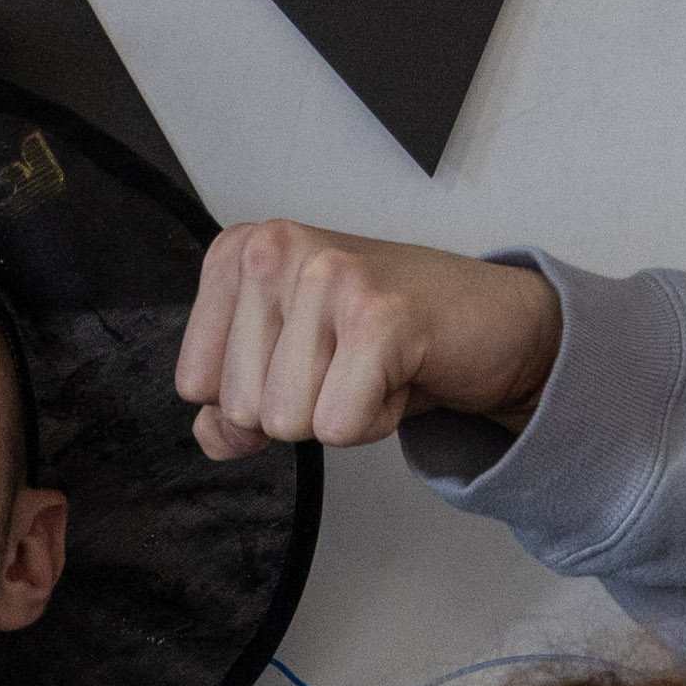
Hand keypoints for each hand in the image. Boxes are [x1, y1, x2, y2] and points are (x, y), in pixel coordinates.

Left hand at [175, 223, 563, 456]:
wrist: (492, 321)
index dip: (256, 395)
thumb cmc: (387, 335)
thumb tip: (216, 434)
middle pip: (239, 408)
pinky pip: (337, 425)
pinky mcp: (378, 315)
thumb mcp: (287, 365)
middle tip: (351, 360)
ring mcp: (326, 276)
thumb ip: (229, 406)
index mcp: (239, 253)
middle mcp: (273, 251)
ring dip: (341, 412)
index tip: (310, 356)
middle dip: (301, 407)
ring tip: (375, 363)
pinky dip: (377, 421)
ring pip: (286, 420)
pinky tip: (400, 373)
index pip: (194, 383)